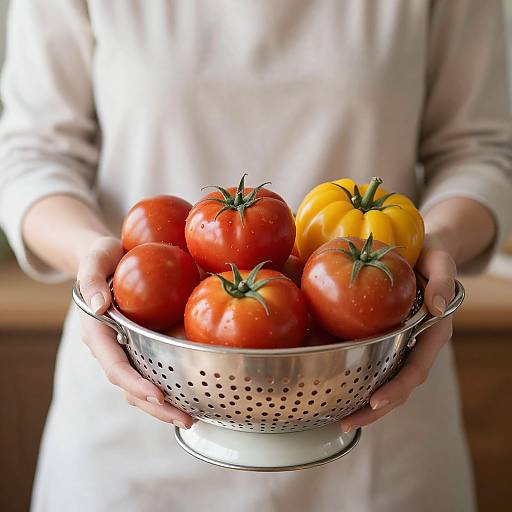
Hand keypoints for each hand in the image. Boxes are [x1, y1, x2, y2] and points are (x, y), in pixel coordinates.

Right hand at [78, 236, 192, 428]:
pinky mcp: (143, 344)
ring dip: (166, 404)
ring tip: (193, 417)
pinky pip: (156, 369)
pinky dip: (172, 384)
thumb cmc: (102, 258)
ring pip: (143, 384)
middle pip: (131, 386)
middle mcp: (113, 347)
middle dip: (156, 407)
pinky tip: (195, 391)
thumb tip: (99, 305)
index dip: (134, 383)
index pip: (115, 365)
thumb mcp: (94, 259)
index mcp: (98, 333)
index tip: (158, 395)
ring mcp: (128, 349)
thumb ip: (90, 278)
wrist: (110, 258)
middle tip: (186, 420)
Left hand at [340, 233, 455, 432]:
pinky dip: (359, 378)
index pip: (416, 367)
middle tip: (347, 423)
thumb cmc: (430, 254)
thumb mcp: (440, 259)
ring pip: (385, 379)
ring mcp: (401, 342)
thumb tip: (438, 306)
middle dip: (376, 407)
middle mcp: (416, 342)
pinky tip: (336, 386)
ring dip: (365, 401)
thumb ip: (443, 279)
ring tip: (338, 418)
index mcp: (433, 331)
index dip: (398, 387)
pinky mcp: (385, 335)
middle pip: (399, 384)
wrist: (421, 251)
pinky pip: (373, 361)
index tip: (376, 400)